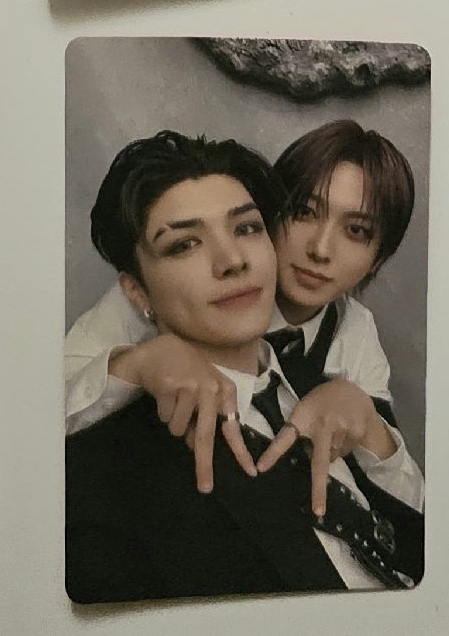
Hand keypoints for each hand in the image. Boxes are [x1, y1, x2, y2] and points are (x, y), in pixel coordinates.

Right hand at [109, 334, 256, 491]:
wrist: (161, 350)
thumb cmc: (185, 373)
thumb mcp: (203, 392)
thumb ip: (205, 418)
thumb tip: (195, 446)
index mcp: (224, 391)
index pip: (233, 427)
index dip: (241, 452)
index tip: (251, 473)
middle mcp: (211, 388)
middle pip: (206, 436)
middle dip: (205, 464)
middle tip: (205, 487)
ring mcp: (191, 387)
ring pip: (178, 429)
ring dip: (173, 421)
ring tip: (173, 400)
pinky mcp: (171, 386)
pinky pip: (165, 417)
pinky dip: (162, 410)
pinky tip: (164, 393)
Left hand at [256, 379, 395, 515]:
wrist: (351, 387)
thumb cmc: (320, 401)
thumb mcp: (304, 409)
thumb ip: (302, 430)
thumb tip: (310, 458)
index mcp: (302, 416)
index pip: (284, 437)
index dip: (273, 453)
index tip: (260, 469)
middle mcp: (322, 424)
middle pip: (319, 462)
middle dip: (319, 489)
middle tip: (318, 511)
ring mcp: (341, 428)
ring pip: (332, 458)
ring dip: (329, 451)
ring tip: (331, 429)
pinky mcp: (356, 432)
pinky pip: (345, 452)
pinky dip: (343, 446)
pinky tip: (344, 429)